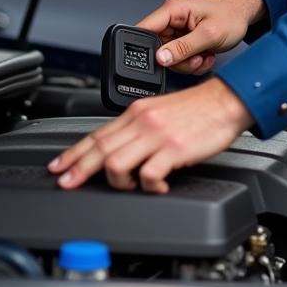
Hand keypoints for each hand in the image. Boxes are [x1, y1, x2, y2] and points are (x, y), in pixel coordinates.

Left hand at [48, 77, 253, 192]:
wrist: (227, 100)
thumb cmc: (199, 108)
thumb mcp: (160, 111)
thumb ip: (138, 128)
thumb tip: (120, 151)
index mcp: (137, 112)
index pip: (96, 134)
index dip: (74, 152)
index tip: (59, 166)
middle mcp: (142, 122)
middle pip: (100, 149)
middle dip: (78, 169)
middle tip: (66, 183)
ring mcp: (157, 136)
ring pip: (116, 163)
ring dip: (116, 181)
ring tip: (126, 185)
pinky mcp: (174, 149)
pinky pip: (149, 175)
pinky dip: (148, 186)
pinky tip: (156, 186)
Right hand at [140, 0, 266, 76]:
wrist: (245, 14)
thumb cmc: (231, 15)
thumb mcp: (208, 35)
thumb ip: (183, 47)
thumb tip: (160, 58)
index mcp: (172, 10)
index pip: (144, 29)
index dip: (146, 48)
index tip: (160, 61)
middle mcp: (172, 18)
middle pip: (157, 49)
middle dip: (178, 60)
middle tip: (196, 58)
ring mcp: (178, 29)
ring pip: (170, 57)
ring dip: (188, 63)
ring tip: (205, 55)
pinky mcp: (184, 38)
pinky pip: (180, 58)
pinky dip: (193, 62)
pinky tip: (206, 55)